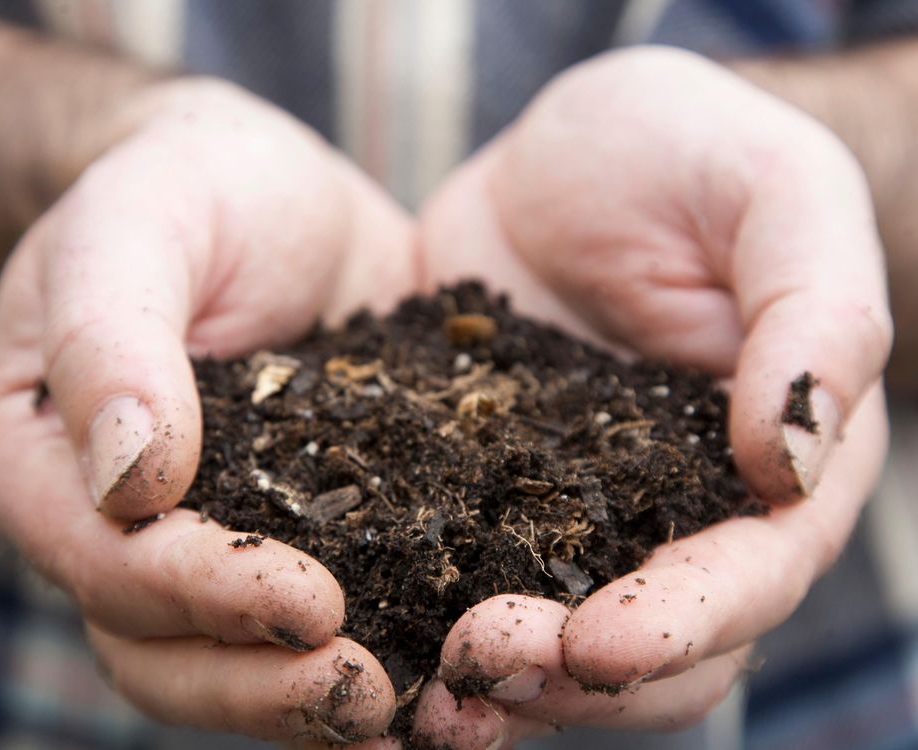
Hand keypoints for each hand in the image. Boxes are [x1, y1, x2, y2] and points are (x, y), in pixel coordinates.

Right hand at [0, 78, 414, 743]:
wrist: (265, 192)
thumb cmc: (185, 189)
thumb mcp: (136, 226)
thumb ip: (110, 335)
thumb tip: (130, 477)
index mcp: (46, 462)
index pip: (106, 561)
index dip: (200, 594)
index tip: (310, 599)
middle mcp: (116, 525)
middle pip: (161, 647)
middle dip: (260, 682)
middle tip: (369, 697)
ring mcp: (211, 535)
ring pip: (235, 656)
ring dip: (312, 698)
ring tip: (411, 711)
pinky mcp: (302, 524)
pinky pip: (325, 602)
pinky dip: (374, 640)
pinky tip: (443, 660)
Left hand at [415, 46, 891, 746]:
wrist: (568, 154)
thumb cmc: (689, 150)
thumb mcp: (772, 190)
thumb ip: (813, 313)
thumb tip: (794, 460)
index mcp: (773, 459)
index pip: (753, 574)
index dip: (683, 623)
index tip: (596, 643)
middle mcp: (683, 509)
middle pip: (656, 645)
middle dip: (576, 676)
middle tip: (477, 663)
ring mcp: (580, 511)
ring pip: (561, 639)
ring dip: (502, 676)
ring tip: (425, 684)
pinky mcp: (488, 491)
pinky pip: (466, 575)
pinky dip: (429, 615)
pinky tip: (370, 627)